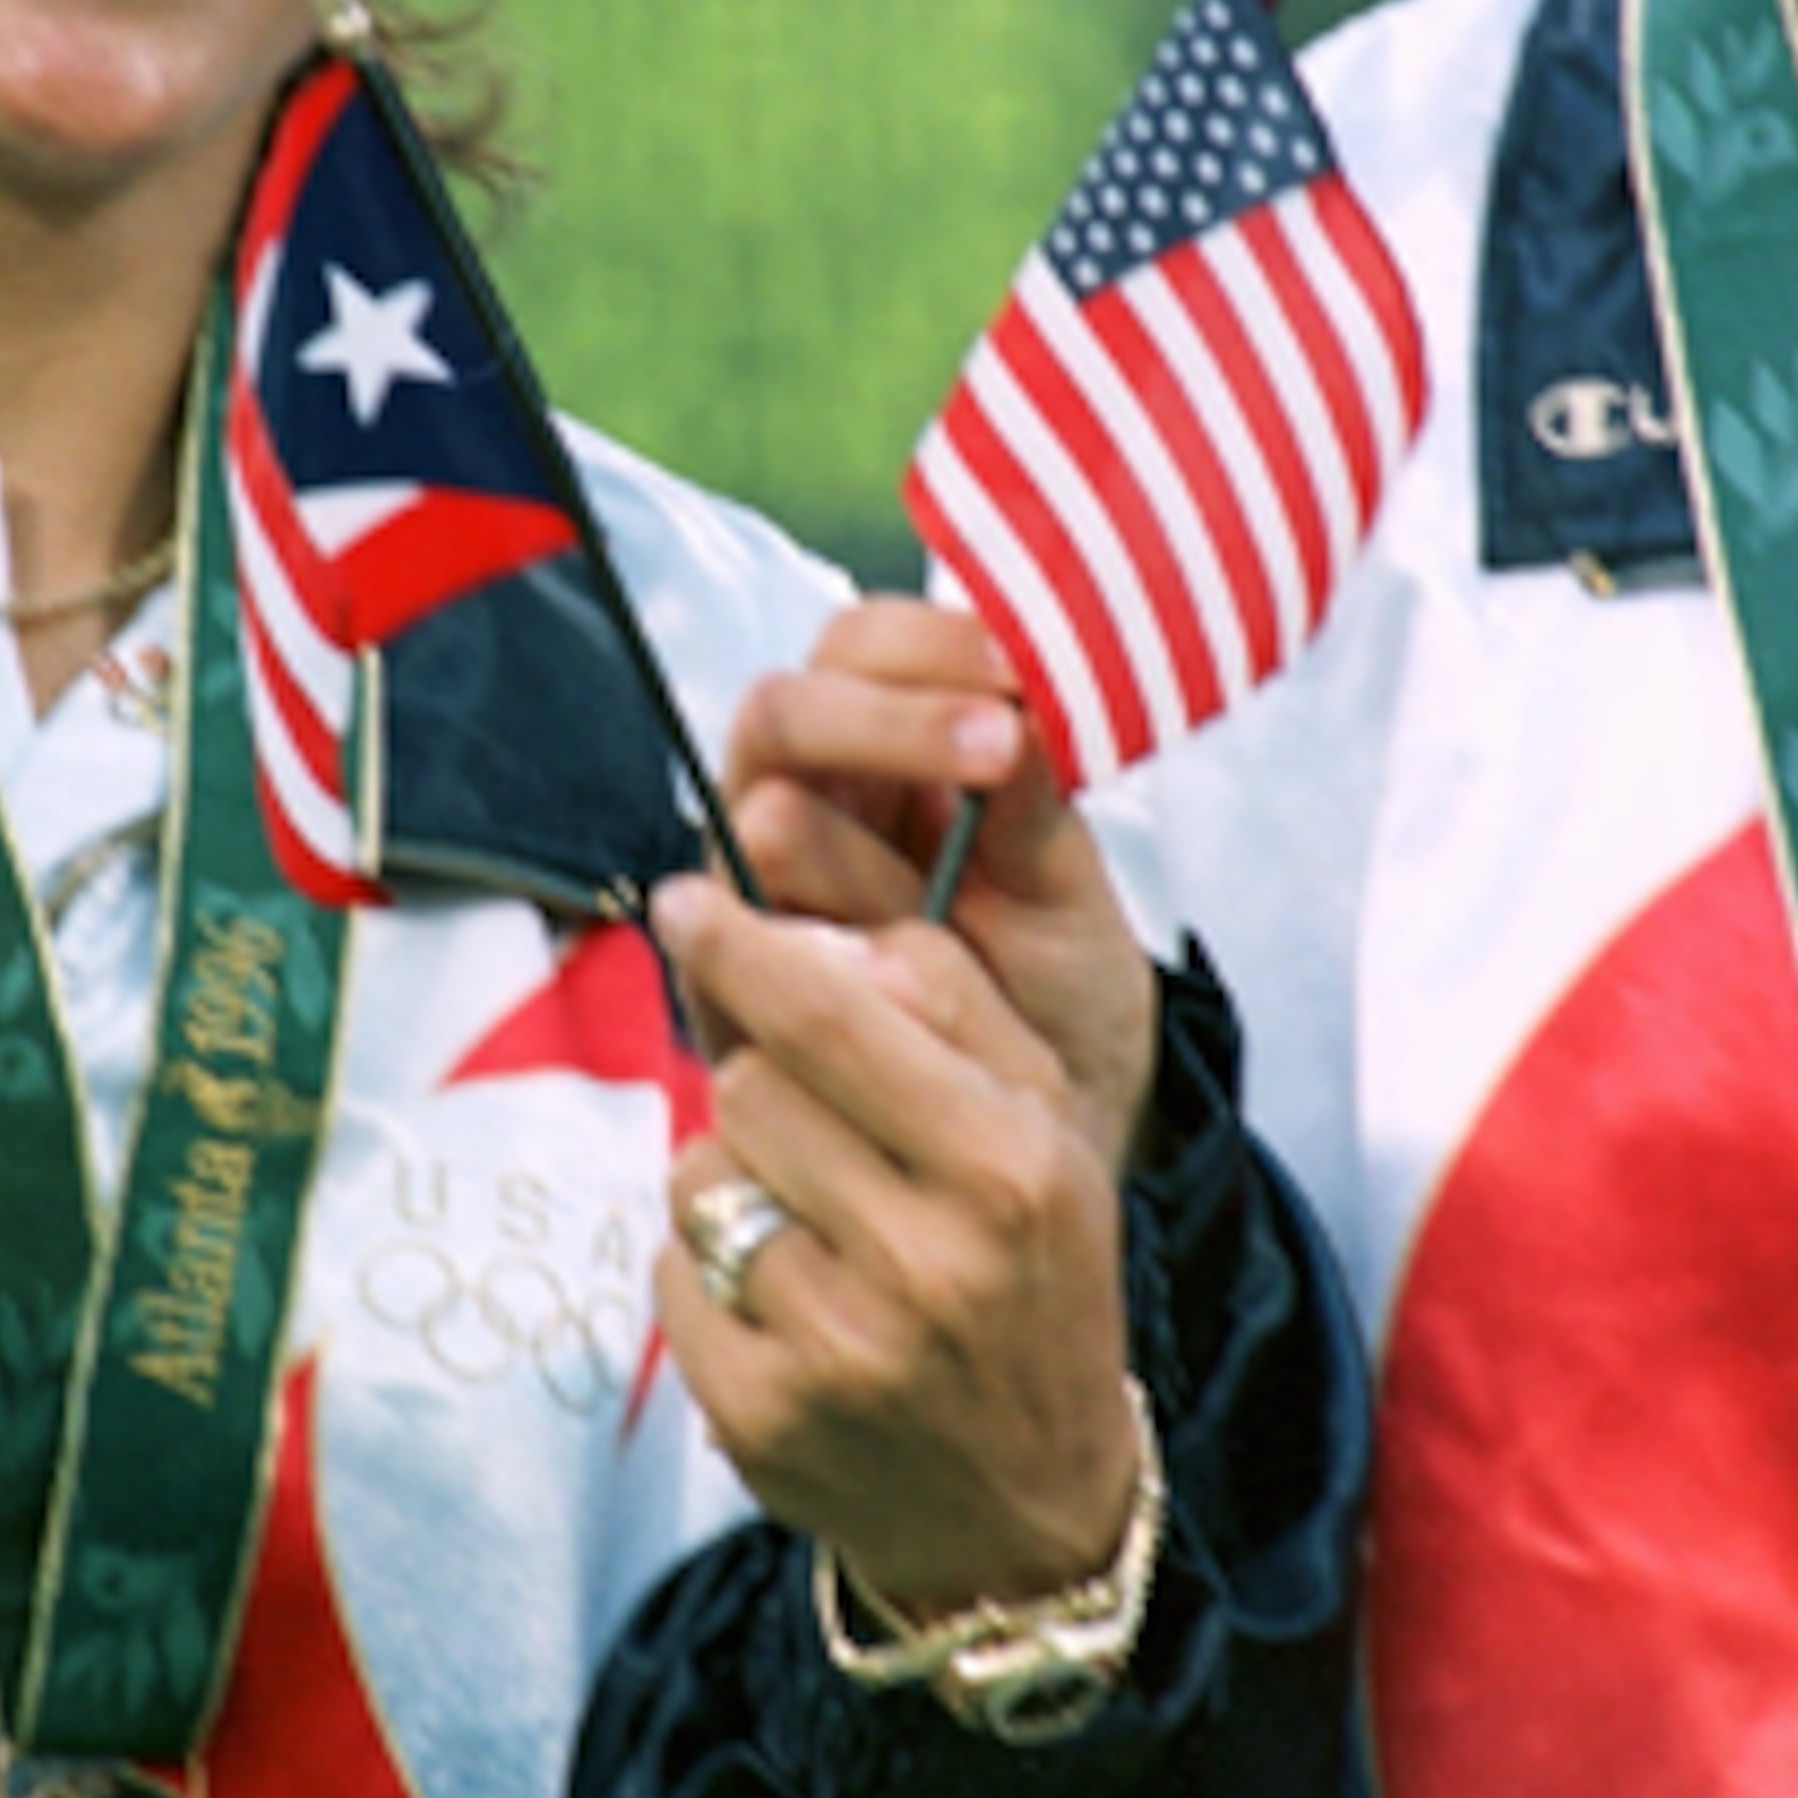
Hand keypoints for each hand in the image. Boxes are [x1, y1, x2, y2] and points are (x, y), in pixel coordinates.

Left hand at [654, 873, 1141, 1615]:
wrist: (1030, 1508)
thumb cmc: (1028, 1276)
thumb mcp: (1041, 1125)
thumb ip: (944, 1002)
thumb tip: (807, 932)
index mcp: (1007, 1169)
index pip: (828, 1017)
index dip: (741, 947)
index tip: (686, 903)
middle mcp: (927, 1261)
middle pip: (748, 1085)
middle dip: (765, 1085)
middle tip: (816, 1129)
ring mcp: (838, 1350)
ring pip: (699, 1174)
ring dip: (735, 1180)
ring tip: (815, 1228)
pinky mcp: (761, 1417)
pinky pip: (672, 1275)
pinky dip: (711, 1274)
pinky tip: (787, 1306)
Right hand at [720, 595, 1157, 1174]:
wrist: (1032, 1155)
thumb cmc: (1051, 1007)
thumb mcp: (1067, 903)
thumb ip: (1038, 807)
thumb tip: (1023, 702)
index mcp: (888, 755)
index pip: (860, 646)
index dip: (923, 642)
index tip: (1012, 680)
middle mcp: (804, 805)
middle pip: (781, 711)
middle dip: (886, 722)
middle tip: (995, 751)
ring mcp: (758, 895)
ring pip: (764, 822)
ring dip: (866, 863)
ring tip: (947, 914)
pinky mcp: (730, 986)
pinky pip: (740, 949)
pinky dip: (820, 961)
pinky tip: (884, 984)